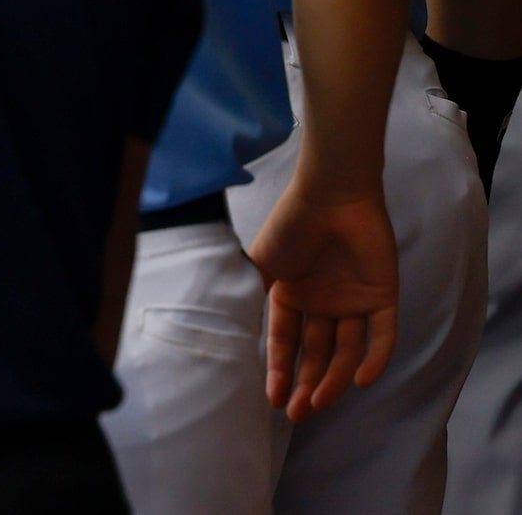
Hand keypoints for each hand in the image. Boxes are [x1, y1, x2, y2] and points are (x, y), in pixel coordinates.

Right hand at [247, 181, 398, 418]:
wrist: (331, 197)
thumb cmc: (290, 227)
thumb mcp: (258, 262)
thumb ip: (248, 295)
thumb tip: (226, 330)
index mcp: (292, 296)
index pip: (286, 343)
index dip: (279, 371)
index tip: (273, 400)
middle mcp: (322, 304)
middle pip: (317, 354)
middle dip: (306, 384)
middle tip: (298, 413)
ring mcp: (353, 303)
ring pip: (347, 352)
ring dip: (335, 379)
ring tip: (320, 402)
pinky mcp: (383, 298)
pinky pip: (382, 336)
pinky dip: (375, 359)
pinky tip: (362, 381)